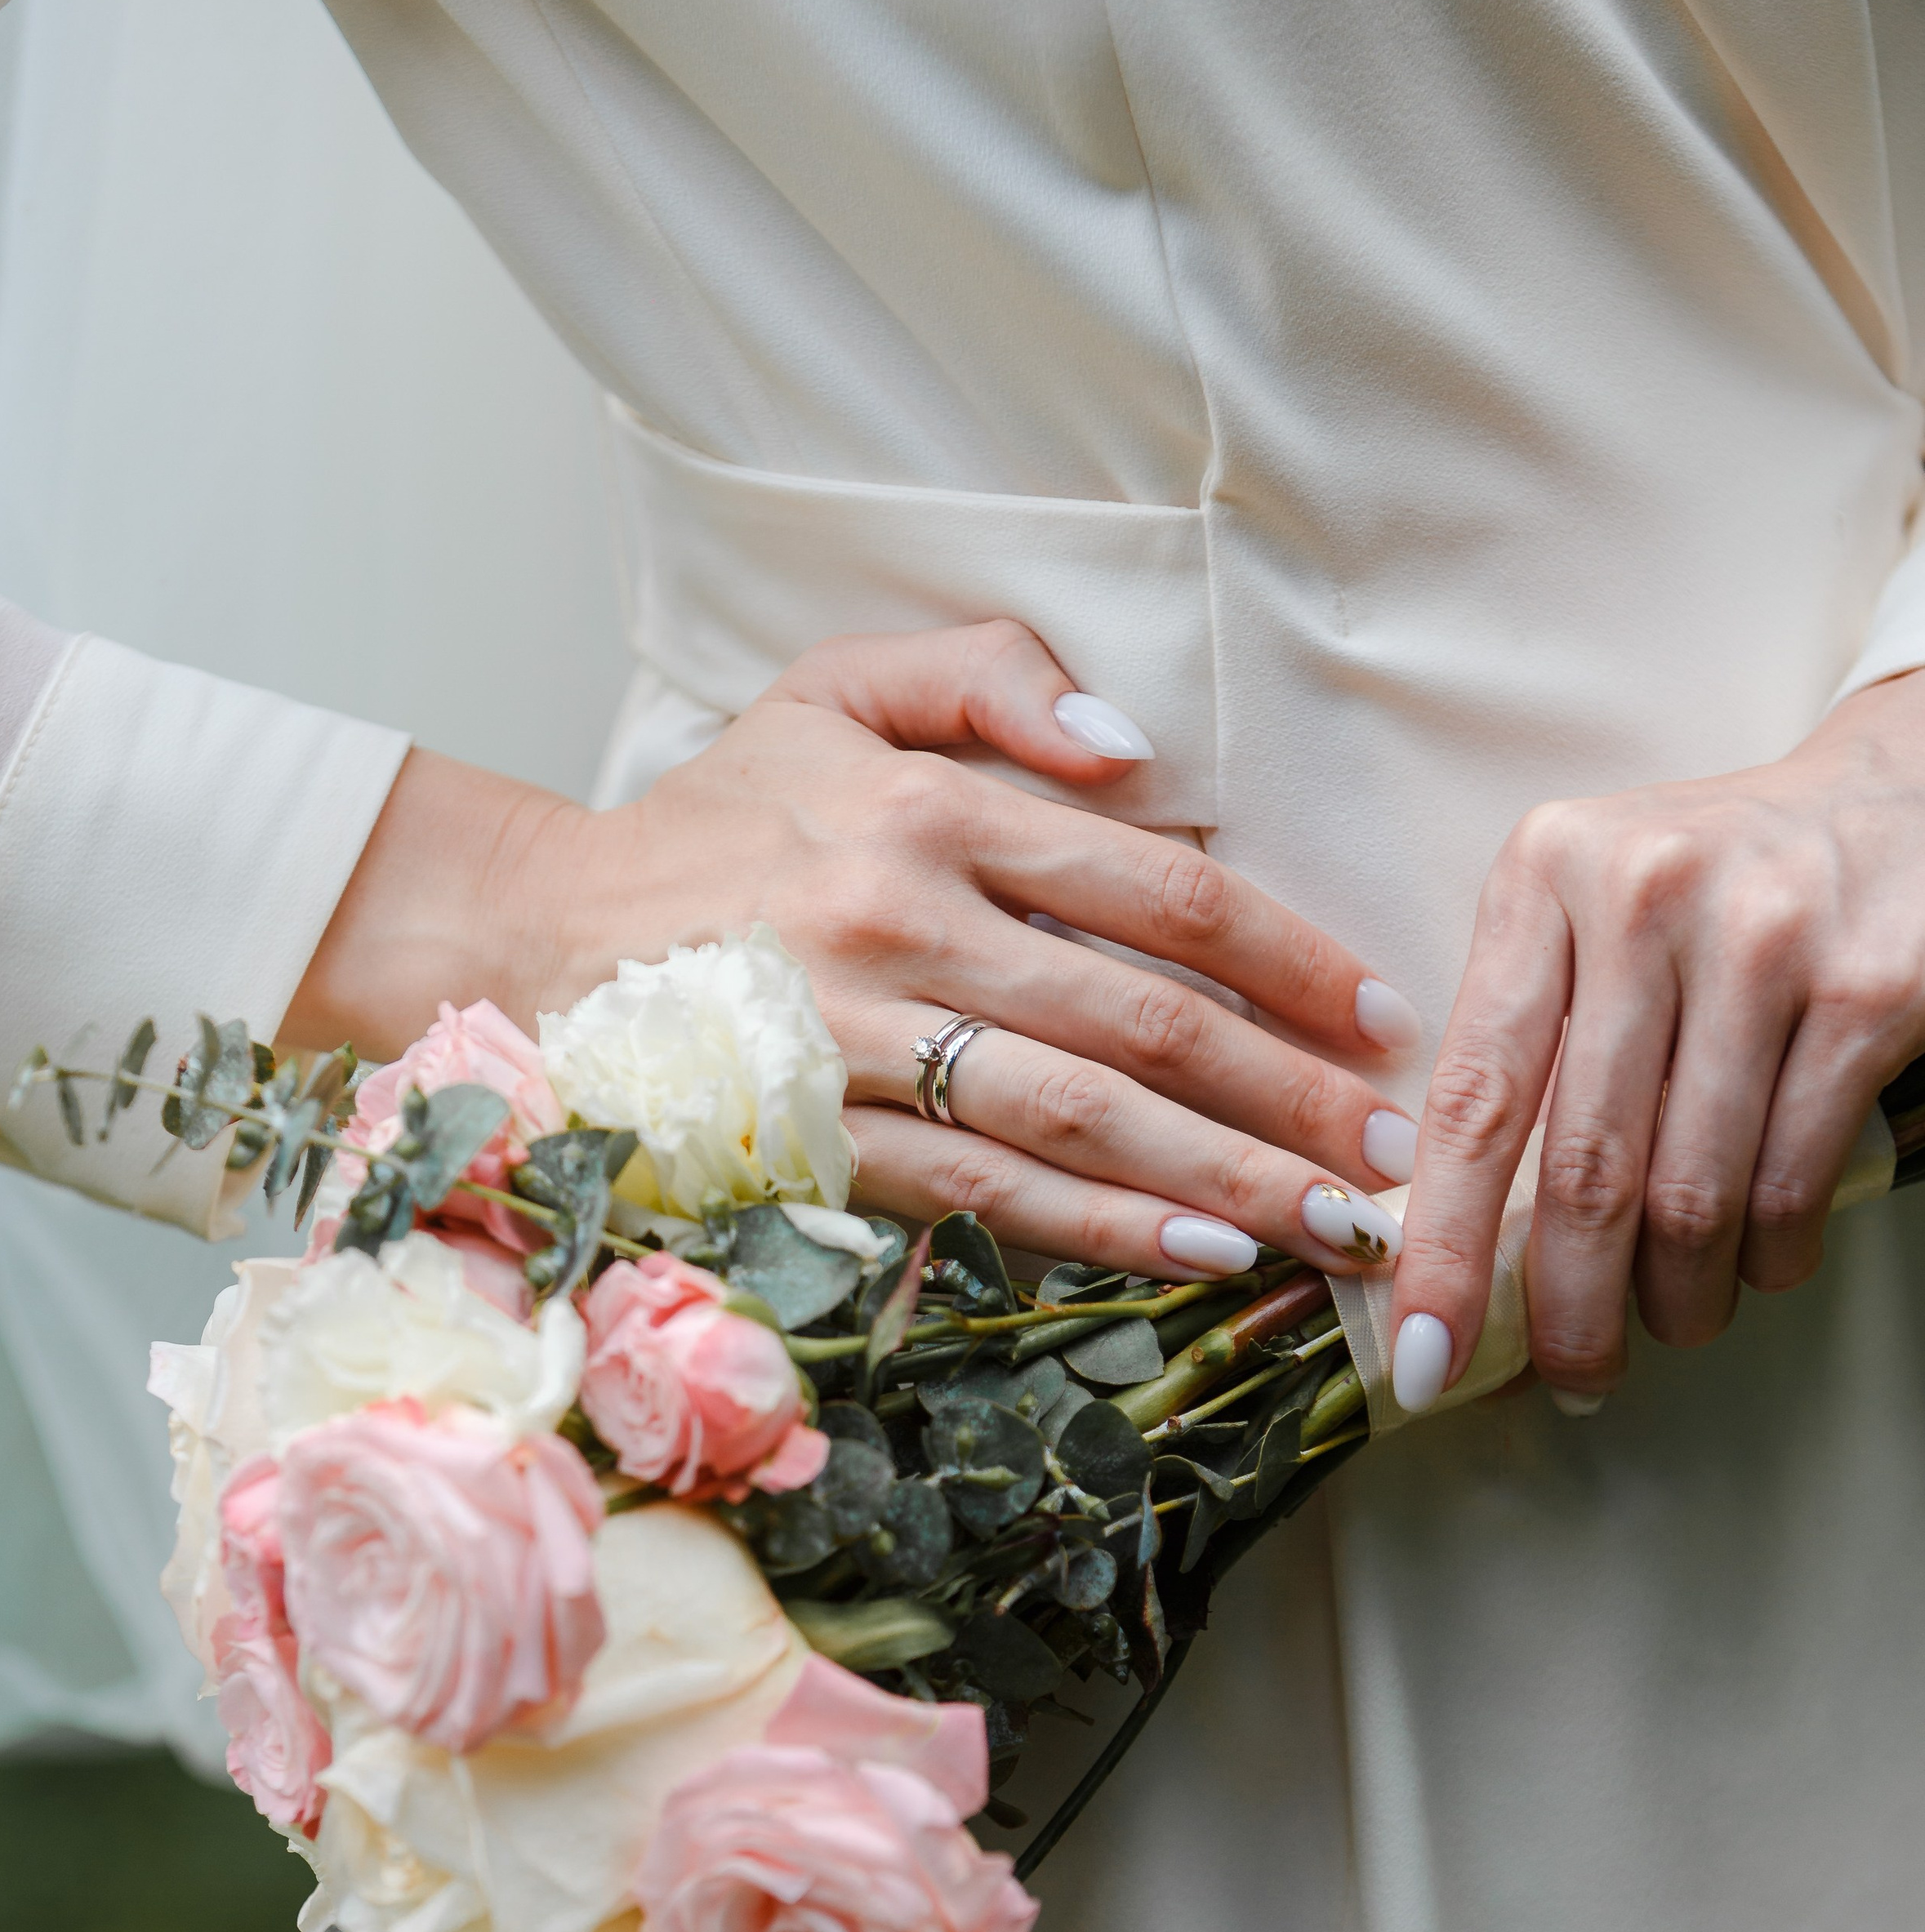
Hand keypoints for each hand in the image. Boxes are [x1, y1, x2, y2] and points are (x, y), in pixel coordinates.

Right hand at [289, 618, 1423, 1276]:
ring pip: (1083, 1120)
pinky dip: (1107, 1228)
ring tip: (1342, 1224)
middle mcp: (905, 925)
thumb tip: (1138, 750)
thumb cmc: (710, 822)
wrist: (533, 941)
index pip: (1159, 891)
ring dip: (1230, 1178)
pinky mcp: (820, 1144)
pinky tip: (1207, 1257)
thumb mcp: (828, 691)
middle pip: (1146, 1021)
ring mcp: (859, 1047)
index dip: (1288, 955)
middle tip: (1398, 1148)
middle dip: (1292, 1093)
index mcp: (929, 810)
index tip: (1377, 1012)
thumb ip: (985, 674)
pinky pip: (991, 1195)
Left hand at [1391, 667, 1924, 1407]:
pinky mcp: (1867, 992)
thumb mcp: (1590, 910)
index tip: (1418, 1356)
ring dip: (1679, 1297)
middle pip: (1583, 1170)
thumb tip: (1453, 1234)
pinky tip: (1761, 1265)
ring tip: (1677, 1321)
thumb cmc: (1714, 884)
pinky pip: (1792, 1179)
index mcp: (1545, 878)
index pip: (1473, 1098)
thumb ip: (1523, 1031)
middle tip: (1571, 1377)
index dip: (1439, 1247)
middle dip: (1569, 1309)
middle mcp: (1643, 898)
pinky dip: (1769, 1254)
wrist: (1900, 798)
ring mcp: (1764, 941)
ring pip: (1692, 1194)